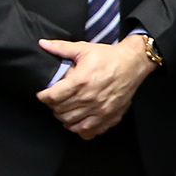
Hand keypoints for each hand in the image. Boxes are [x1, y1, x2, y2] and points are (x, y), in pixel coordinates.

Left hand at [35, 37, 155, 138]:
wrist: (133, 64)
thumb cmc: (109, 57)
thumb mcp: (84, 48)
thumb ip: (61, 48)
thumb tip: (42, 44)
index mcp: (80, 81)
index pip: (52, 97)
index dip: (43, 96)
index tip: (43, 94)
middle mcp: (89, 99)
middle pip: (59, 111)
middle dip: (53, 106)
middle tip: (55, 100)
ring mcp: (99, 111)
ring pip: (71, 123)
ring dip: (64, 117)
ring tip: (64, 109)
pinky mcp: (108, 117)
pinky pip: (88, 132)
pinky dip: (79, 129)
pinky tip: (78, 121)